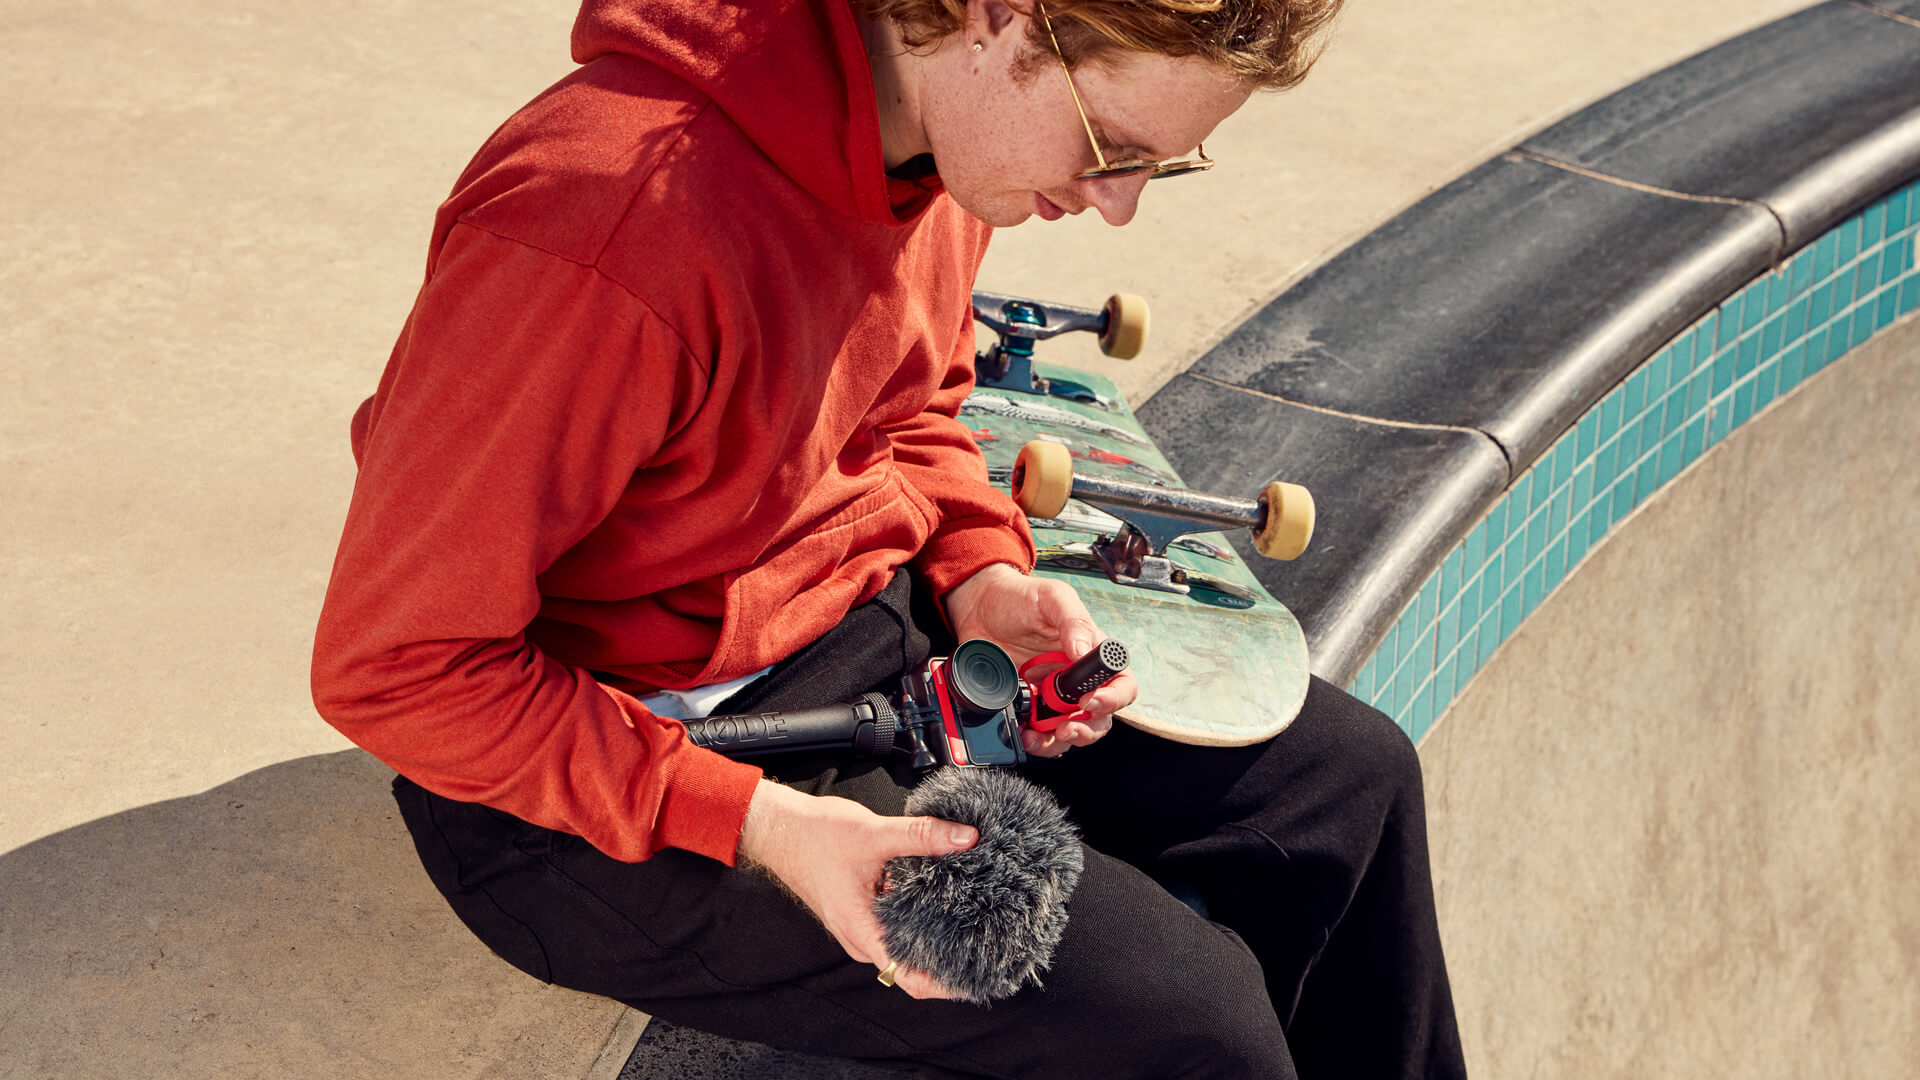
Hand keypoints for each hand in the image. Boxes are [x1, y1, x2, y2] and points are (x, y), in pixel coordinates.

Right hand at [737, 779, 977, 999]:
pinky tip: (939, 901)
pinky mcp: (860, 912)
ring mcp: (858, 927)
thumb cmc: (813, 836)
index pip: (909, 978)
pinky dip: (916, 920)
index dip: (945, 984)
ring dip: (931, 938)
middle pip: (909, 967)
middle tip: (984, 944)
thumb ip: (921, 836)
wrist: (780, 828)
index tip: (975, 977)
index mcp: (860, 931)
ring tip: (968, 923)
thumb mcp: (873, 833)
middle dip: (946, 960)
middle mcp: (859, 937)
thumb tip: (965, 838)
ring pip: (902, 945)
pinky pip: (893, 927)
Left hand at [941, 563, 1138, 756]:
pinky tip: (1025, 734)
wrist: (979, 606)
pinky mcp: (1028, 706)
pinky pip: (1040, 733)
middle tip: (1067, 727)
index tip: (1089, 701)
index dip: (1113, 699)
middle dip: (1088, 729)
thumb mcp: (1052, 598)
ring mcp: (1052, 696)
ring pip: (1072, 731)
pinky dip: (1036, 742)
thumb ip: (1073, 621)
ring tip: (1042, 737)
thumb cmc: (1021, 598)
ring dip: (1061, 741)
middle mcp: (1076, 680)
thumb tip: (1083, 653)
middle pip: (1100, 717)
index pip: (1121, 684)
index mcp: (1091, 654)